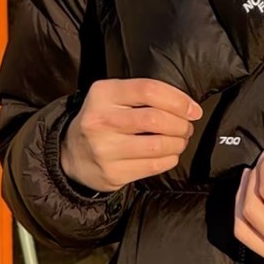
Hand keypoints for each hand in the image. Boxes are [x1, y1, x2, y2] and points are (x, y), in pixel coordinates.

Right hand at [61, 79, 201, 192]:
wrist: (71, 154)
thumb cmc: (103, 120)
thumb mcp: (113, 97)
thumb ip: (143, 95)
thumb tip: (187, 107)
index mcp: (104, 94)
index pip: (148, 90)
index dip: (178, 100)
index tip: (193, 110)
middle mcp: (101, 120)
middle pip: (155, 119)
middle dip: (180, 124)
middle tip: (186, 127)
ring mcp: (105, 149)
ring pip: (157, 146)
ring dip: (177, 143)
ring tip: (179, 141)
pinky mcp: (112, 173)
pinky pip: (153, 166)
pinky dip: (170, 159)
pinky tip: (169, 155)